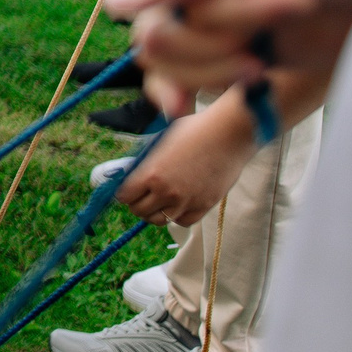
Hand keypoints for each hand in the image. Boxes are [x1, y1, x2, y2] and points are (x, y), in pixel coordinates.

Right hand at [104, 0, 351, 114]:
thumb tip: (111, 4)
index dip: (221, 6)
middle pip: (161, 28)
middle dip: (220, 37)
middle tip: (287, 23)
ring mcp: (216, 17)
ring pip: (170, 58)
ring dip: (215, 67)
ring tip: (261, 64)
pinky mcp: (236, 52)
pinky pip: (187, 80)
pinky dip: (192, 90)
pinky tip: (188, 108)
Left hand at [116, 100, 260, 226]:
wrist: (228, 135)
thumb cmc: (194, 130)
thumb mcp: (161, 141)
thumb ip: (146, 161)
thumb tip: (132, 173)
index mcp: (151, 173)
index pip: (125, 196)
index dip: (123, 193)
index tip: (126, 190)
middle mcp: (166, 192)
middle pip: (139, 211)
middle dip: (136, 204)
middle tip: (140, 197)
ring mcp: (186, 202)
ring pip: (160, 220)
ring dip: (154, 213)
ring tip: (156, 203)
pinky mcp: (204, 206)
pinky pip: (182, 221)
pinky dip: (176, 216)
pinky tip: (176, 206)